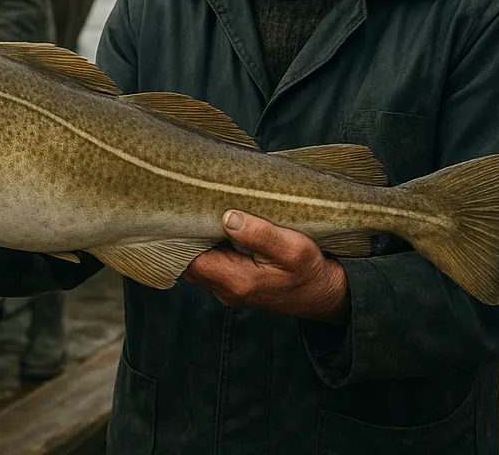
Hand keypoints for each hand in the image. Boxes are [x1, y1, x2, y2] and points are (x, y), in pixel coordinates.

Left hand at [183, 211, 350, 324]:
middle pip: (187, 262)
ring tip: (192, 210)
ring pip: (195, 264)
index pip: (190, 260)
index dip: (178, 236)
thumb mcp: (292, 247)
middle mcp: (225, 289)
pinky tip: (207, 225)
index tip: (176, 211)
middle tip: (180, 204)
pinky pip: (206, 265)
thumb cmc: (309, 270)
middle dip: (181, 236)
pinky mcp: (231, 283)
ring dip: (191, 241)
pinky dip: (202, 247)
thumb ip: (259, 234)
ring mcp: (226, 289)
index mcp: (236, 280)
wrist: (322, 294)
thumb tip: (228, 217)